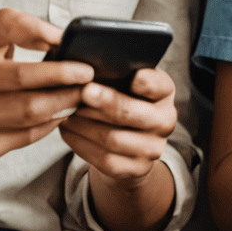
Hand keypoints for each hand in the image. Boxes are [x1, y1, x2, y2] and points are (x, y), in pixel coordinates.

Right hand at [0, 9, 93, 162]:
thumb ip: (18, 25)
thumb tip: (56, 37)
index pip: (22, 75)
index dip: (59, 73)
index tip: (85, 68)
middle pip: (32, 105)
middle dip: (69, 95)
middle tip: (92, 84)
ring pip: (33, 126)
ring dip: (63, 110)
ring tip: (81, 95)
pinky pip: (27, 139)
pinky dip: (48, 124)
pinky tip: (60, 110)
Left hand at [58, 66, 178, 181]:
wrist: (130, 143)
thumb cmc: (123, 100)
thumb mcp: (126, 82)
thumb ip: (114, 71)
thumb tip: (80, 61)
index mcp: (165, 92)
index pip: (160, 85)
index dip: (147, 82)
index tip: (133, 77)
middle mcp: (165, 120)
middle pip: (131, 113)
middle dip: (105, 102)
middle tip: (83, 92)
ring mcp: (153, 148)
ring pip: (112, 138)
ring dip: (84, 124)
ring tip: (66, 112)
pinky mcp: (137, 169)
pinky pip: (104, 159)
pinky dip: (81, 143)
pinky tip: (68, 131)